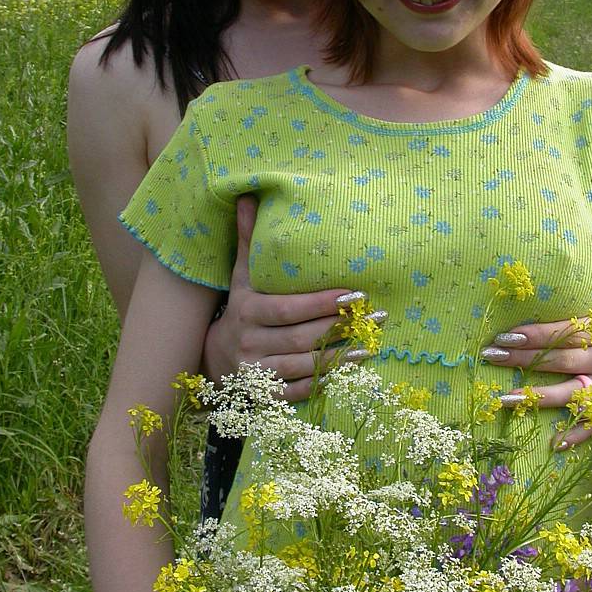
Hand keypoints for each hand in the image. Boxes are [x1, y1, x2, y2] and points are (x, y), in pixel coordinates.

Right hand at [201, 196, 381, 400]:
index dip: (322, 303)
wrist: (214, 358)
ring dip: (339, 357)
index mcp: (248, 311)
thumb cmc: (241, 309)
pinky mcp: (265, 395)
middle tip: (377, 317)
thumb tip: (247, 196)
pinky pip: (298, 390)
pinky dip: (323, 382)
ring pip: (303, 365)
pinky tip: (349, 372)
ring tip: (371, 344)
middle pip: (301, 337)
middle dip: (341, 327)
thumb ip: (247, 240)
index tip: (356, 295)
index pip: (289, 308)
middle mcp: (251, 342)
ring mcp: (257, 371)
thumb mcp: (241, 276)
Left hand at [480, 298, 591, 448]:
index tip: (502, 336)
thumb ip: (579, 297)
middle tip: (491, 356)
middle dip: (523, 359)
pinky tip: (554, 443)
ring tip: (505, 398)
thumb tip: (543, 278)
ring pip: (572, 393)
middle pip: (560, 360)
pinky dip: (577, 435)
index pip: (564, 332)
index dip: (533, 334)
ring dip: (538, 396)